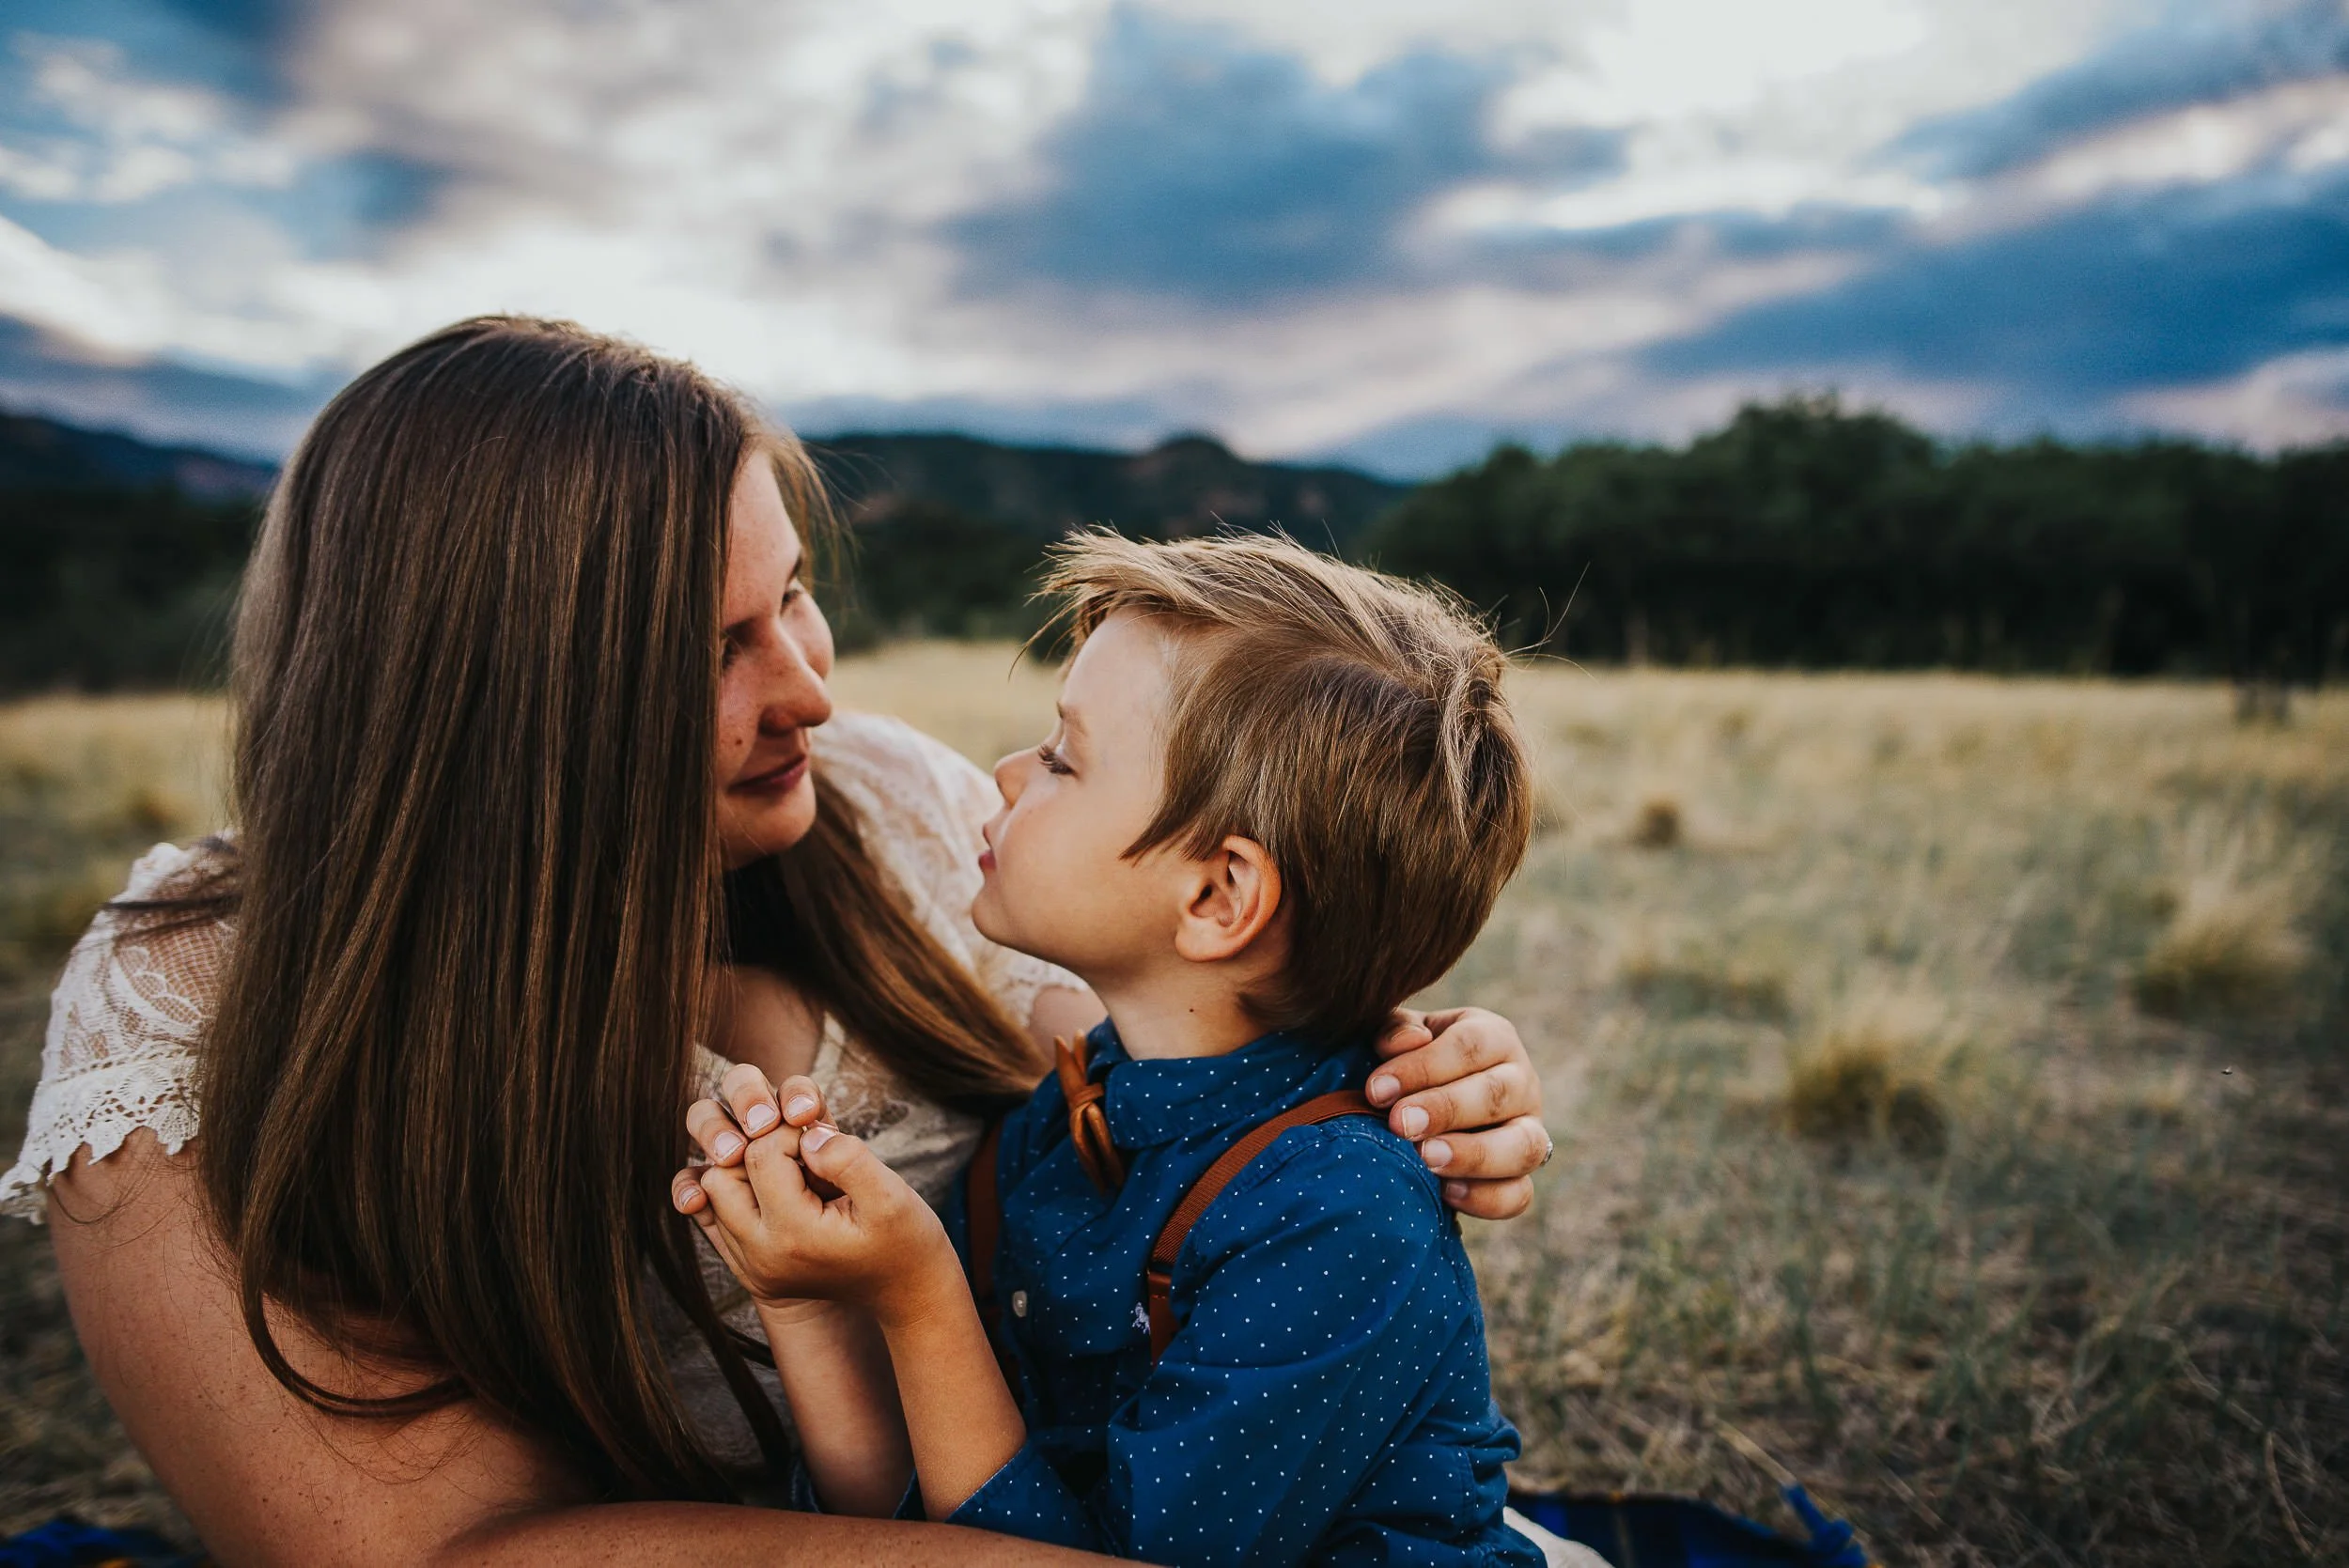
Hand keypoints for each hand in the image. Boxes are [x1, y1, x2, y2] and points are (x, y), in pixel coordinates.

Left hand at [674, 1084, 953, 1319]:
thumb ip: (847, 1158)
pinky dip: (742, 1195)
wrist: (908, 1293)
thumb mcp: (892, 1194)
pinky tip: (779, 1189)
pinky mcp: (749, 1271)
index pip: (761, 1154)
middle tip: (802, 1152)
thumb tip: (805, 1138)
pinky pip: (718, 1219)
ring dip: (746, 1172)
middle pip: (720, 1176)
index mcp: (793, 1236)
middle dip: (758, 1150)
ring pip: (712, 1195)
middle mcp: (760, 1257)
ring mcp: (751, 1268)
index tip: (826, 1141)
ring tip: (793, 1172)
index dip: (793, 1131)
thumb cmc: (906, 1241)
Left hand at [1370, 1006, 1551, 1220]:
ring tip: (1427, 1158)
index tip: (1377, 1091)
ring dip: (1474, 1155)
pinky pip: (1518, 1194)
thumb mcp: (1397, 1038)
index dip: (1423, 1067)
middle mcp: (1521, 1083)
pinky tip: (1445, 1194)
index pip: (1470, 1045)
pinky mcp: (1520, 1177)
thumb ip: (1396, 1030)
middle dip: (1445, 1110)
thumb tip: (1410, 1040)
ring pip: (1523, 1146)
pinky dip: (1486, 1198)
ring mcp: (1528, 1132)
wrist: (1417, 1108)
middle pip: (1496, 1094)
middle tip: (1401, 1124)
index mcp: (1494, 1038)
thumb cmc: (1405, 1064)